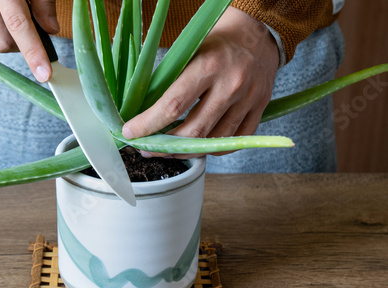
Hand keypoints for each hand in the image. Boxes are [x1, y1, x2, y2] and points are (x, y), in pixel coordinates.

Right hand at [0, 0, 57, 81]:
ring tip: (19, 9)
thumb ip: (45, 3)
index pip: (19, 26)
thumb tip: (50, 30)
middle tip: (39, 31)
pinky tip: (2, 3)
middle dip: (23, 46)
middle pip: (4, 42)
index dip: (34, 53)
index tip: (45, 75)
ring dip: (11, 33)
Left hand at [122, 7, 279, 158]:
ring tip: (169, 150)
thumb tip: (145, 112)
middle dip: (165, 147)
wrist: (257, 33)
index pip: (173, 105)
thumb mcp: (189, 51)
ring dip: (186, 152)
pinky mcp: (259, 109)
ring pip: (213, 142)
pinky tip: (199, 145)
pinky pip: (234, 142)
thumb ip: (171, 82)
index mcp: (208, 66)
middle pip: (193, 131)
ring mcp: (248, 100)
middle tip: (148, 149)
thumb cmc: (217, 41)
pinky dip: (213, 148)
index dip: (148, 125)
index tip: (131, 133)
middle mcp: (230, 85)